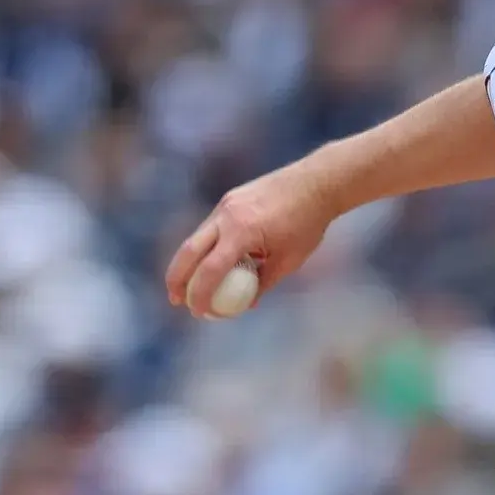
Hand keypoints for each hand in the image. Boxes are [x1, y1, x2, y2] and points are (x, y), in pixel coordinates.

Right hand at [165, 161, 338, 318]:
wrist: (318, 182)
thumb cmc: (309, 222)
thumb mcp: (289, 260)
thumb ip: (264, 282)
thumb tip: (247, 303)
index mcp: (242, 231)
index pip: (211, 270)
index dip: (200, 295)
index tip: (198, 312)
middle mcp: (227, 215)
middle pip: (188, 251)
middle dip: (177, 278)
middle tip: (176, 300)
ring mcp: (226, 204)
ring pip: (197, 237)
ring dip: (189, 262)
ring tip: (190, 284)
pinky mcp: (230, 198)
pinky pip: (211, 226)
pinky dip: (206, 246)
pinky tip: (212, 261)